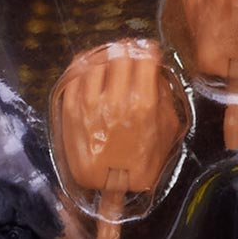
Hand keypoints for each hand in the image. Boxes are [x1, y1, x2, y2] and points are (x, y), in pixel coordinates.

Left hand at [50, 37, 188, 238]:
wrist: (110, 187)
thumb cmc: (143, 161)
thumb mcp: (167, 130)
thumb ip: (165, 97)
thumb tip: (156, 71)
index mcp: (143, 102)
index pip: (144, 58)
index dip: (146, 50)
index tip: (146, 51)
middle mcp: (115, 98)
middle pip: (120, 56)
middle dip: (126, 51)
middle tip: (128, 52)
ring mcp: (89, 103)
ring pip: (96, 61)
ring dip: (105, 56)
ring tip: (109, 58)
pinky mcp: (70, 109)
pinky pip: (76, 75)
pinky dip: (84, 66)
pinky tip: (90, 67)